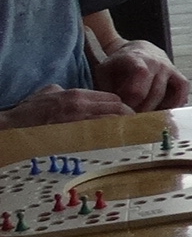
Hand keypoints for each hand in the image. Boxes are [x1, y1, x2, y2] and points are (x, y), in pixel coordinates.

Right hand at [0, 84, 131, 129]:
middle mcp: (82, 107)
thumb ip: (65, 92)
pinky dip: (111, 139)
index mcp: (77, 95)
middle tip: (133, 127)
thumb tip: (73, 93)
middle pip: (119, 110)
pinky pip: (101, 138)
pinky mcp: (76, 139)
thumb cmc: (28, 112)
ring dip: (122, 129)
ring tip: (129, 136)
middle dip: (128, 118)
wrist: (11, 128)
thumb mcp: (48, 94)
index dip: (121, 107)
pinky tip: (116, 144)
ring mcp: (79, 123)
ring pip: (114, 123)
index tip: (125, 115)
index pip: (113, 99)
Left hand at [98, 40, 187, 111]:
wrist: (138, 49)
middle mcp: (156, 62)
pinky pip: (183, 89)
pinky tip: (165, 110)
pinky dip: (176, 102)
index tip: (123, 110)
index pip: (137, 88)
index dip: (130, 103)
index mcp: (135, 60)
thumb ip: (108, 89)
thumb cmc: (118, 64)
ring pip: (168, 95)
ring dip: (157, 110)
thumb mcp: (104, 71)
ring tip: (145, 117)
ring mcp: (169, 67)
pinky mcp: (177, 73)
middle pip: (153, 94)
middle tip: (132, 118)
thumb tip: (116, 110)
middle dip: (143, 110)